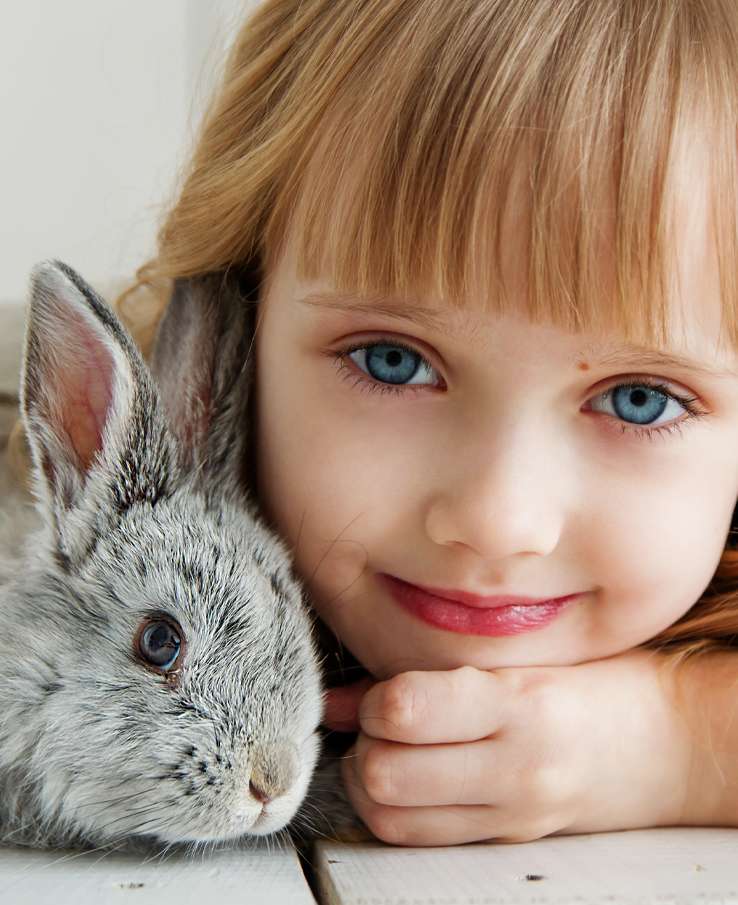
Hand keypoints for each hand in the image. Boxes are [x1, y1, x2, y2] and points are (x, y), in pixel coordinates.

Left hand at [322, 649, 694, 845]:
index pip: (407, 709)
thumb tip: (344, 700)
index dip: (374, 700)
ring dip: (369, 784)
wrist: (667, 744)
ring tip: (385, 752)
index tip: (380, 691)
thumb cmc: (600, 682)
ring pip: (394, 818)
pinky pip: (423, 840)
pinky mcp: (509, 841)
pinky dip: (395, 812)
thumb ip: (438, 672)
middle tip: (375, 724)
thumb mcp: (525, 657)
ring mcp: (513, 813)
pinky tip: (406, 779)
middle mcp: (516, 766)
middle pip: (388, 773)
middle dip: (363, 745)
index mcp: (522, 702)